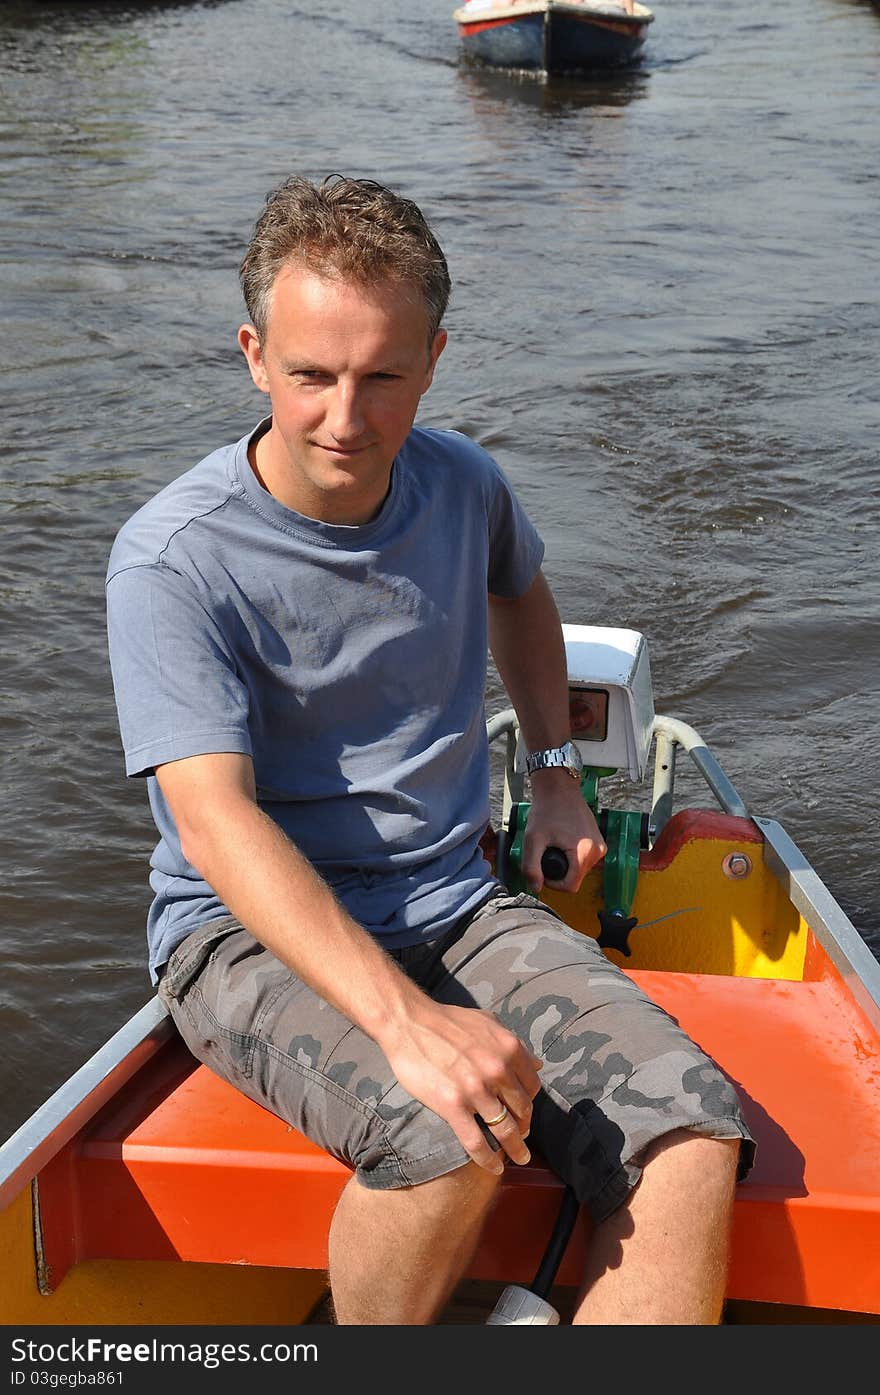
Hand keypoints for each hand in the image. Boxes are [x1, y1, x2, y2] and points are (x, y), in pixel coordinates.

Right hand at [379, 997, 543, 1174]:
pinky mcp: (452, 1105)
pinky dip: (488, 1159)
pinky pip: (476, 1141)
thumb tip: (538, 1063)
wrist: (408, 1023)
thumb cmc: (447, 1021)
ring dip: (515, 1149)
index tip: (525, 1115)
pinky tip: (494, 1168)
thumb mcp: (487, 1023)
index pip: (532, 1087)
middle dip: (525, 1128)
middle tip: (521, 1139)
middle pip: (522, 1110)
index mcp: (508, 1048)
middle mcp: (497, 1069)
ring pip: (504, 1129)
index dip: (531, 1104)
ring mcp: (475, 1089)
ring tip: (518, 1159)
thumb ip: (514, 1044)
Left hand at [522, 769, 605, 894]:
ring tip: (554, 845)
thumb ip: (531, 867)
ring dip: (565, 864)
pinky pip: (584, 860)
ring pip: (579, 870)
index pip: (570, 886)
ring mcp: (600, 847)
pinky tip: (563, 842)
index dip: (552, 883)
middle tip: (546, 852)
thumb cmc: (546, 810)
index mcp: (584, 853)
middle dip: (558, 871)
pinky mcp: (599, 842)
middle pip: (575, 878)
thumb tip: (536, 888)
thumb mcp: (533, 839)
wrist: (559, 789)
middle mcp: (597, 852)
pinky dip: (572, 856)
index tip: (542, 868)